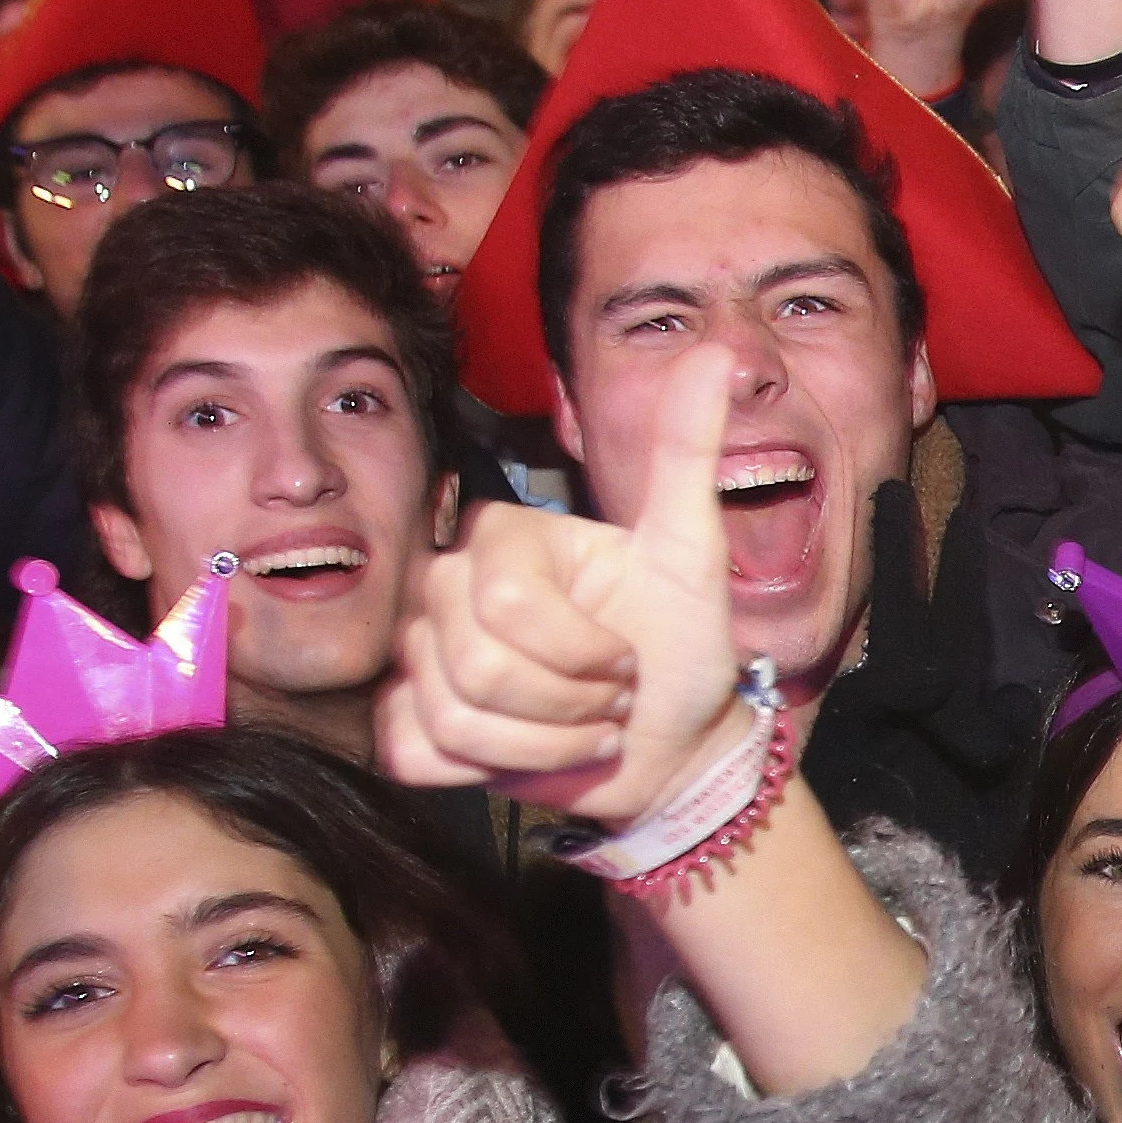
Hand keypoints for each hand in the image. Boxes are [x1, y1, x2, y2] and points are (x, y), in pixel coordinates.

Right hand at [383, 344, 742, 823]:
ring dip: (547, 742)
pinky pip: (420, 752)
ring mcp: (421, 656)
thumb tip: (712, 354)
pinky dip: (496, 768)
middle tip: (612, 695)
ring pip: (452, 714)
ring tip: (587, 726)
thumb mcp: (692, 554)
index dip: (579, 650)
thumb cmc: (680, 650)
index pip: (506, 601)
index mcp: (505, 538)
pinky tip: (536, 753)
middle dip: (568, 700)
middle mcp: (449, 588)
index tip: (629, 655)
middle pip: (474, 661)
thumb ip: (686, 453)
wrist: (671, 747)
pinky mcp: (409, 725)